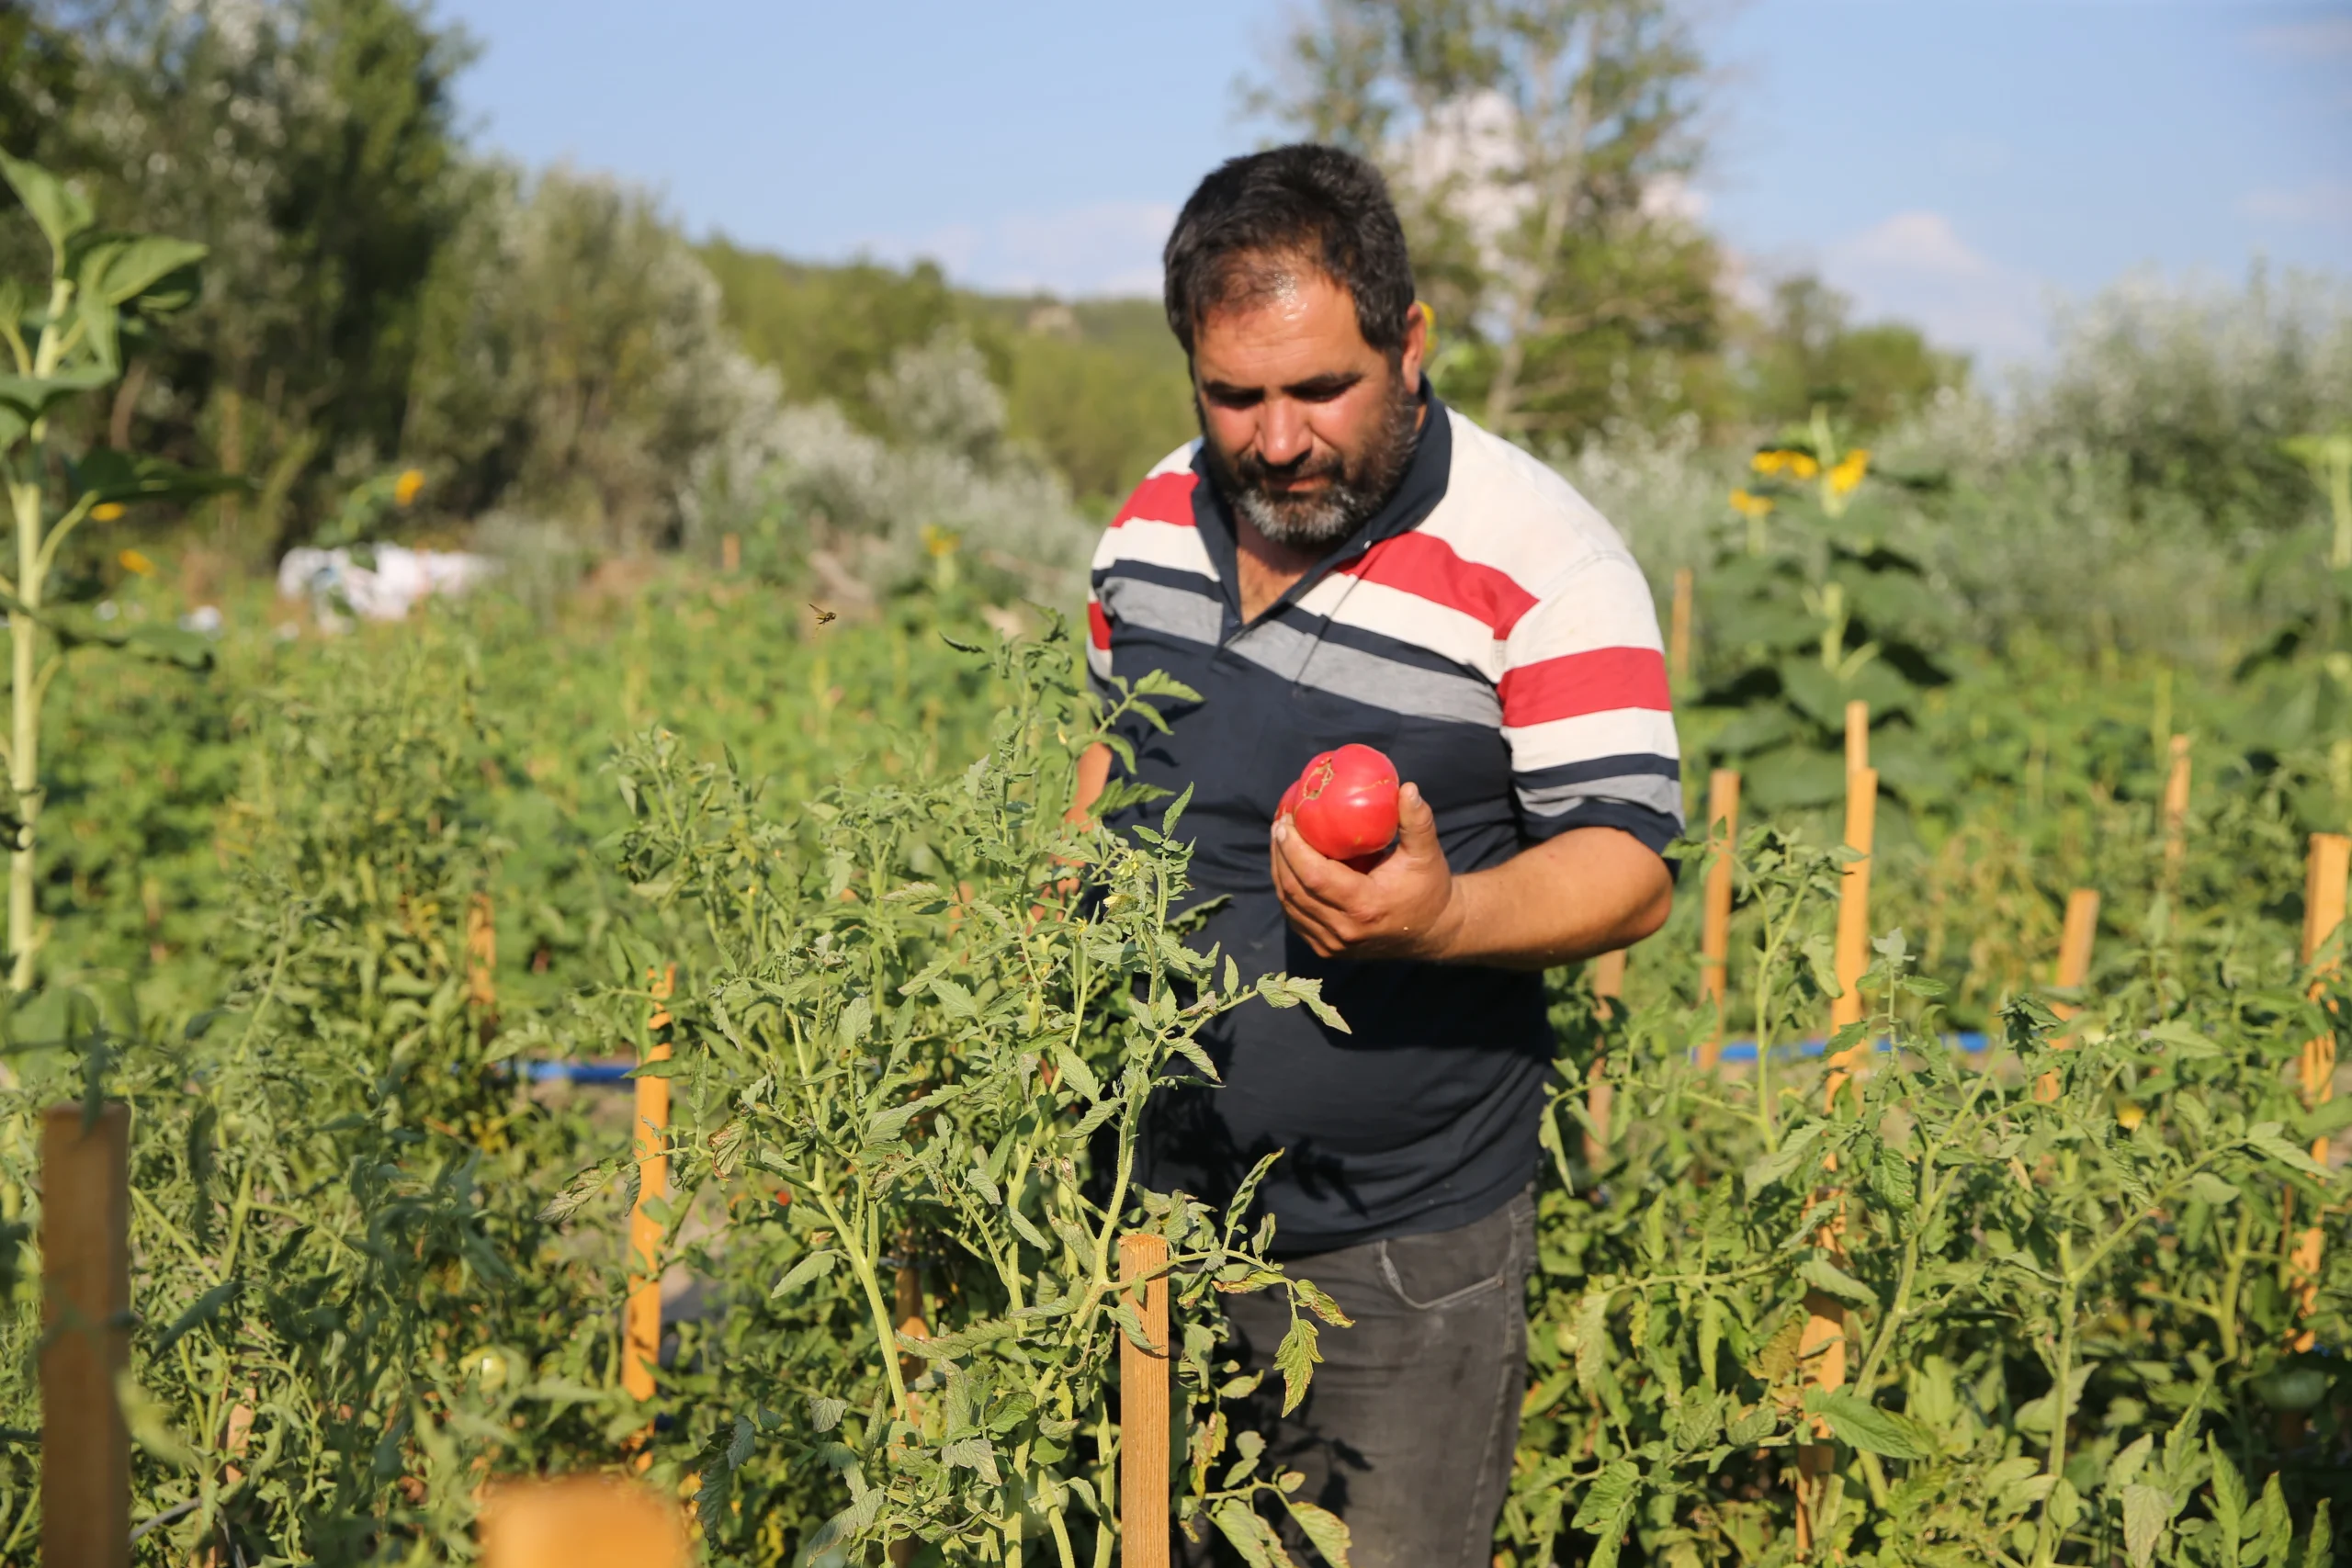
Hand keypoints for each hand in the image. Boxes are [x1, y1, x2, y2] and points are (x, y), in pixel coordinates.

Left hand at [1271, 781, 1460, 959]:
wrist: (1432, 932)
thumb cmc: (1428, 887)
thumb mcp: (1427, 853)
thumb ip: (1417, 820)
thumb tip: (1407, 787)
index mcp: (1364, 906)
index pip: (1314, 876)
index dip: (1293, 848)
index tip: (1286, 820)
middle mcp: (1343, 930)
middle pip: (1294, 889)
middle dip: (1280, 853)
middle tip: (1280, 823)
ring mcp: (1332, 944)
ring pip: (1289, 905)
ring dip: (1279, 870)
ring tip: (1280, 839)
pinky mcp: (1327, 949)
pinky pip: (1295, 917)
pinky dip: (1287, 890)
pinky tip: (1288, 865)